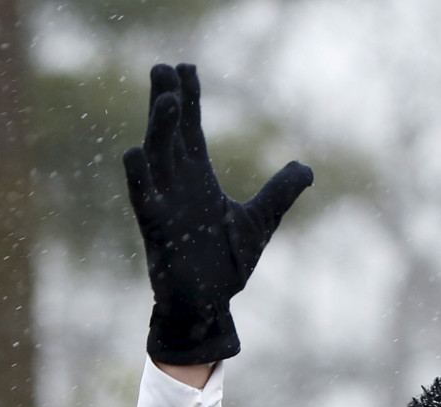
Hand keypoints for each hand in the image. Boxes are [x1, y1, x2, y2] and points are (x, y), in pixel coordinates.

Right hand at [123, 63, 313, 364]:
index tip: (185, 67)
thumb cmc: (225, 264)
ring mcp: (165, 206)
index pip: (191, 130)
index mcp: (198, 179)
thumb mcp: (260, 221)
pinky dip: (139, 177)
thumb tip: (306, 168)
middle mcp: (178, 186)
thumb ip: (280, 192)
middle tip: (162, 66)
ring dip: (159, 128)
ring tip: (164, 98)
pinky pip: (144, 200)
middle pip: (170, 135)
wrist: (208, 306)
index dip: (189, 100)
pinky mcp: (158, 232)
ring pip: (158, 159)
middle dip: (167, 102)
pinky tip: (134, 151)